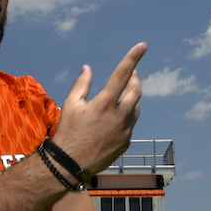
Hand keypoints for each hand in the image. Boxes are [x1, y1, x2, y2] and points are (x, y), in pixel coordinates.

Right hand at [50, 43, 145, 176]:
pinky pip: (131, 124)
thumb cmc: (68, 133)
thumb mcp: (71, 105)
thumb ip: (81, 84)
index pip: (122, 74)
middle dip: (135, 78)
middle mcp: (120, 116)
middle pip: (136, 90)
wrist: (70, 164)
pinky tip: (115, 118)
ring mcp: (126, 130)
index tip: (142, 46)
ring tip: (122, 95)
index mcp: (106, 103)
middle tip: (132, 73)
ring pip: (135, 108)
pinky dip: (126, 116)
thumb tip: (87, 68)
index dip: (133, 58)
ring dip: (131, 98)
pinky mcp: (126, 142)